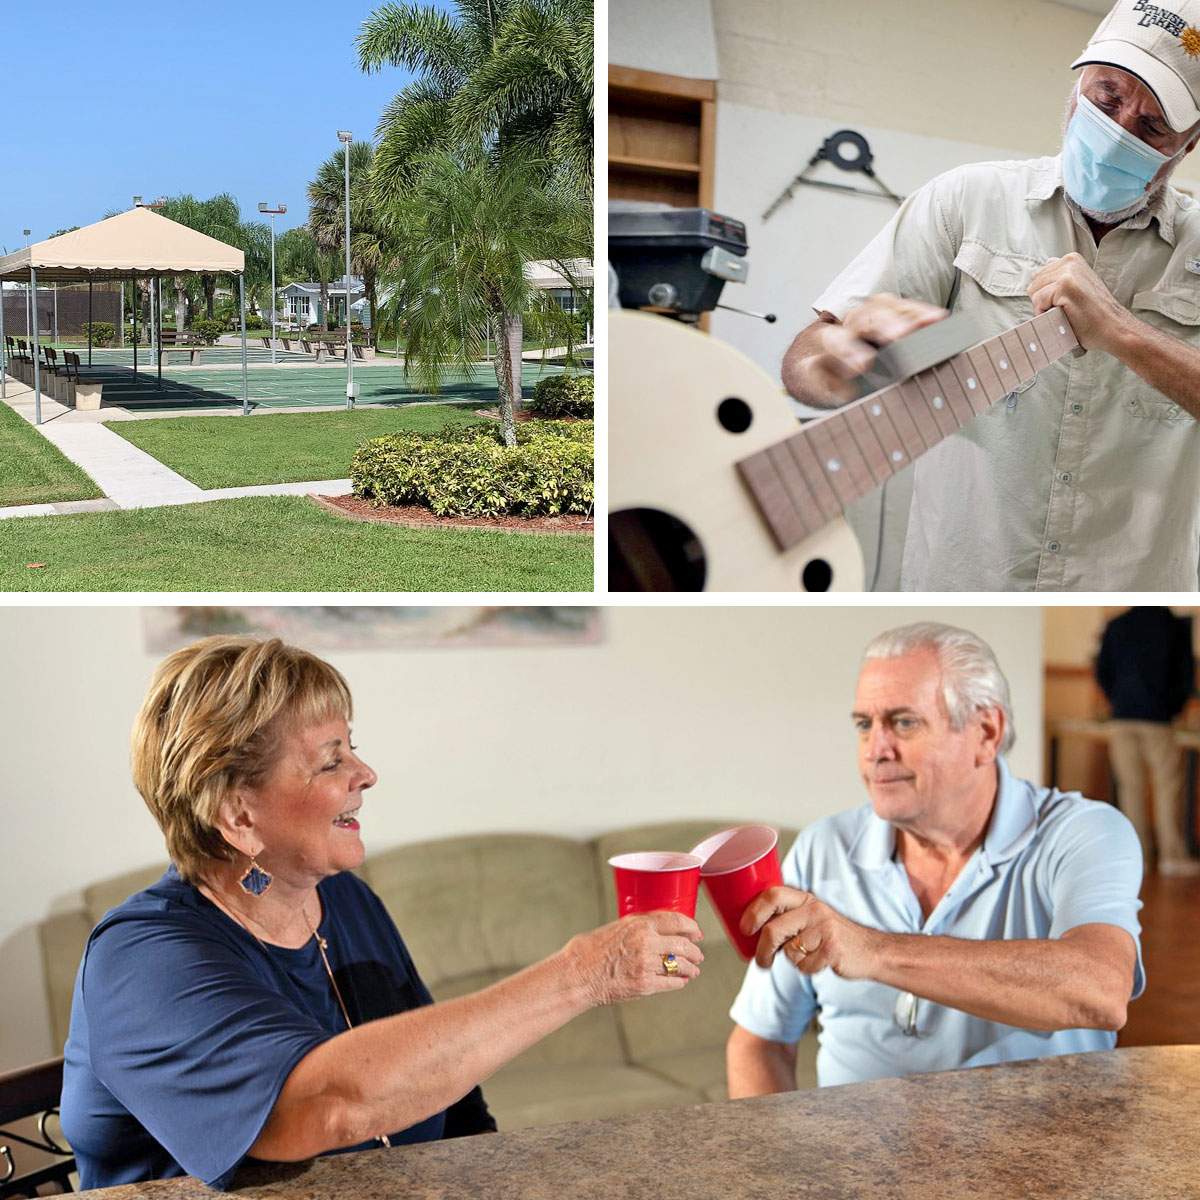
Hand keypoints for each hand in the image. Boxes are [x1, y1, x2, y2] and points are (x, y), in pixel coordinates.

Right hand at [565, 911, 703, 1005]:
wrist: (578, 974)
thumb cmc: (590, 950)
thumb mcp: (616, 927)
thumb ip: (638, 927)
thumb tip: (655, 928)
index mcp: (640, 925)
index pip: (676, 921)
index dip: (691, 927)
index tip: (696, 932)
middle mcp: (647, 943)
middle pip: (683, 945)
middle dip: (694, 951)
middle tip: (698, 954)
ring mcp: (647, 965)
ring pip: (680, 965)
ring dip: (691, 968)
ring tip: (693, 970)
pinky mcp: (645, 985)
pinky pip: (671, 982)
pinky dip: (680, 982)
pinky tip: (681, 981)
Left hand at [740, 886, 881, 979]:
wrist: (870, 950)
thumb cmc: (831, 935)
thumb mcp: (810, 916)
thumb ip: (786, 916)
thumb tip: (749, 929)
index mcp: (804, 899)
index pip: (772, 895)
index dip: (753, 912)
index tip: (744, 929)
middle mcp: (813, 909)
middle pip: (773, 929)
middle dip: (762, 950)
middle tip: (761, 961)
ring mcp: (824, 928)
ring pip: (788, 951)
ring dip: (792, 960)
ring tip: (807, 955)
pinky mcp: (832, 949)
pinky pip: (804, 966)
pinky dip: (807, 969)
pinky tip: (820, 962)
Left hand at [793, 294, 947, 403]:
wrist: (832, 362)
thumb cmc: (829, 377)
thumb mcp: (818, 384)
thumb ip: (822, 381)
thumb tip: (836, 382)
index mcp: (830, 341)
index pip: (837, 340)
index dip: (849, 351)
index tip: (864, 365)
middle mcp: (851, 323)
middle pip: (866, 318)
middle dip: (884, 325)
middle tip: (900, 334)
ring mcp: (873, 314)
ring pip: (888, 309)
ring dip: (909, 315)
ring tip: (929, 322)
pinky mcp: (894, 313)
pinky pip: (908, 309)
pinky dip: (923, 313)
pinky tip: (938, 318)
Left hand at [1026, 253, 1131, 353]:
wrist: (1113, 328)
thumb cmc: (1092, 314)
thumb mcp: (1075, 287)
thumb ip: (1057, 279)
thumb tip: (1035, 280)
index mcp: (1071, 260)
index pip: (1039, 276)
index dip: (1046, 294)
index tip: (1063, 302)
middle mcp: (1069, 261)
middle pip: (1034, 283)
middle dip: (1043, 300)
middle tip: (1066, 309)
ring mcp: (1067, 272)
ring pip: (1034, 292)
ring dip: (1045, 308)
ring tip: (1066, 311)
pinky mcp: (1064, 285)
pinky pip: (1039, 302)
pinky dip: (1046, 313)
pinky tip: (1065, 314)